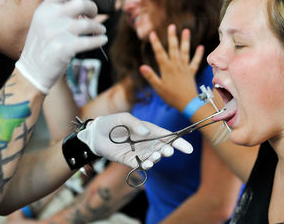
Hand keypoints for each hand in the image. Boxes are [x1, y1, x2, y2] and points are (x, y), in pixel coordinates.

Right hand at [15, 0, 107, 93]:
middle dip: (92, 8)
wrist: (32, 71)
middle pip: (80, 3)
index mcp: (44, 9)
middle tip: (94, 16)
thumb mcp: (43, 23)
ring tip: (100, 31)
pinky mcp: (62, 49)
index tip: (83, 4)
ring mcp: (55, 33)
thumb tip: (87, 7)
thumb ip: (59, 13)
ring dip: (98, 27)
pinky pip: (88, 42)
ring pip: (87, 24)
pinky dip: (99, 40)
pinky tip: (102, 40)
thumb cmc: (44, 46)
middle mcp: (49, 18)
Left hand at [77, 112, 192, 168]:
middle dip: (168, 151)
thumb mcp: (123, 118)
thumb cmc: (111, 123)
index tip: (189, 149)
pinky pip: (141, 165)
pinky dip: (146, 165)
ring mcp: (139, 152)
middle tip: (167, 151)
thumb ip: (135, 124)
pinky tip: (148, 164)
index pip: (168, 136)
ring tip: (155, 157)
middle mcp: (147, 143)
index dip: (179, 143)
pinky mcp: (130, 160)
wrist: (95, 134)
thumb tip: (146, 133)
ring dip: (157, 158)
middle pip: (163, 148)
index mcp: (149, 130)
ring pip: (154, 158)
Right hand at [139, 24, 203, 110]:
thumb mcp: (158, 88)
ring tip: (186, 31)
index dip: (156, 43)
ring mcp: (185, 68)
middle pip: (173, 49)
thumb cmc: (171, 97)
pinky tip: (201, 47)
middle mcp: (176, 65)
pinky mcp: (191, 72)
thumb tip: (142, 67)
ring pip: (185, 52)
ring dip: (185, 41)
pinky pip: (195, 62)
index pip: (160, 53)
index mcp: (167, 69)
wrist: (188, 103)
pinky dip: (198, 55)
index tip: (153, 33)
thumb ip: (151, 76)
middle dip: (172, 37)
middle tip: (172, 26)